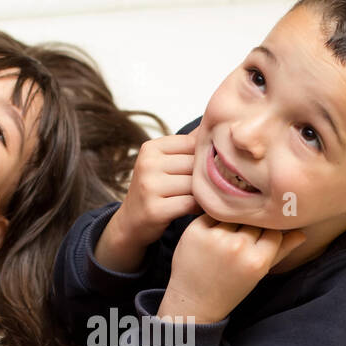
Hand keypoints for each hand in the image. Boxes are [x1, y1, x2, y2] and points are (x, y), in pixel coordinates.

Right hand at [95, 134, 198, 271]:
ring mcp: (149, 187)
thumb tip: (216, 122)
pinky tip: (196, 209)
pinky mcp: (155, 209)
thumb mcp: (162, 163)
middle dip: (204, 177)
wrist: (129, 223)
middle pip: (195, 164)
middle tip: (207, 187)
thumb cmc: (153, 190)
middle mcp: (147, 164)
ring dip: (203, 193)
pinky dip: (199, 207)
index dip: (204, 158)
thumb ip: (186, 145)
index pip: (193, 143)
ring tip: (201, 198)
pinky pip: (191, 203)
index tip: (203, 170)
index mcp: (150, 148)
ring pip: (195, 184)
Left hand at [158, 216, 306, 323]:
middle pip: (254, 220)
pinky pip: (212, 213)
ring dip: (233, 220)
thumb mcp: (259, 273)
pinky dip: (214, 219)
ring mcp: (215, 237)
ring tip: (226, 235)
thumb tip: (303, 233)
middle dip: (250, 226)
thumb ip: (281, 251)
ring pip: (235, 214)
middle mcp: (238, 247)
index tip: (261, 238)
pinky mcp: (195, 230)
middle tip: (241, 236)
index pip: (274, 231)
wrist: (194, 302)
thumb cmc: (229, 289)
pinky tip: (211, 232)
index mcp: (257, 260)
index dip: (268, 232)